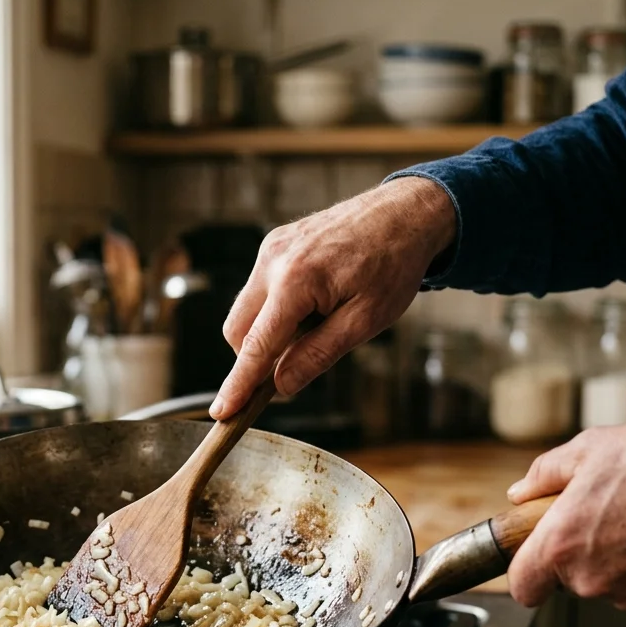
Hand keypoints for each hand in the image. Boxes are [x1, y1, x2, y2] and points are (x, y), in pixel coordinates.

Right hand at [209, 176, 455, 419]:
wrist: (404, 213)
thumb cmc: (392, 265)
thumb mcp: (365, 320)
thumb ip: (319, 354)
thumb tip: (282, 386)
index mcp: (296, 281)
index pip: (257, 346)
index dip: (238, 384)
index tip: (221, 413)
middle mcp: (273, 261)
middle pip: (238, 330)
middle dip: (255, 357)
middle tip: (295, 365)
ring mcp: (271, 248)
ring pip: (245, 310)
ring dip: (267, 332)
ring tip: (317, 323)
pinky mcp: (274, 243)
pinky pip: (259, 289)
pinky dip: (275, 309)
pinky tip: (313, 304)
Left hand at [506, 421, 625, 612]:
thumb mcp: (589, 449)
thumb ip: (544, 474)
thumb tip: (522, 492)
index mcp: (561, 544)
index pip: (522, 587)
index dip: (525, 572)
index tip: (532, 560)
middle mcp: (589, 578)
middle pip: (566, 578)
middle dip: (577, 550)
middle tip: (601, 513)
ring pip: (604, 582)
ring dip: (612, 557)